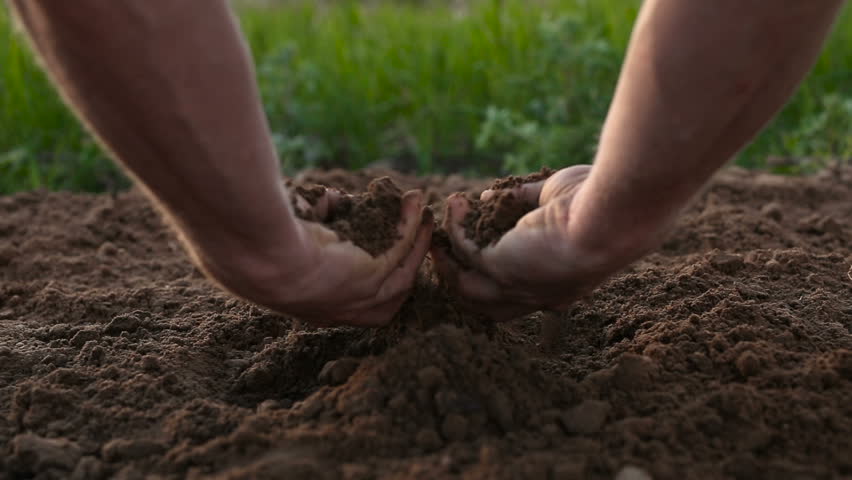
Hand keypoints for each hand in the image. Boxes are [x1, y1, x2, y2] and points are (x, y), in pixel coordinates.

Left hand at [203, 187, 433, 326]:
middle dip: (409, 261)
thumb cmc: (262, 249)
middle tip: (417, 236)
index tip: (387, 250)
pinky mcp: (372, 278)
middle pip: (392, 292)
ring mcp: (361, 299)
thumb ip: (317, 220)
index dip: (378, 276)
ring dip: (416, 242)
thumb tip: (334, 201)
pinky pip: (401, 249)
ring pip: (403, 272)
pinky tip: (415, 204)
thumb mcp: (293, 238)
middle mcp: (346, 311)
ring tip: (424, 217)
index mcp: (322, 308)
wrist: (259, 257)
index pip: (360, 300)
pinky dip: (411, 226)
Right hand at [430, 165, 638, 320]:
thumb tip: (488, 197)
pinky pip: (464, 250)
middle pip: (486, 304)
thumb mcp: (556, 201)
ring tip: (436, 234)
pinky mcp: (499, 267)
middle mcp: (537, 296)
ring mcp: (516, 286)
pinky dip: (455, 227)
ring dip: (448, 261)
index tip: (481, 241)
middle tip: (448, 251)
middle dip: (462, 279)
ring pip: (467, 289)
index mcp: (560, 286)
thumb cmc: (597, 206)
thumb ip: (523, 200)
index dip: (496, 275)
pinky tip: (456, 204)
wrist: (610, 216)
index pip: (520, 295)